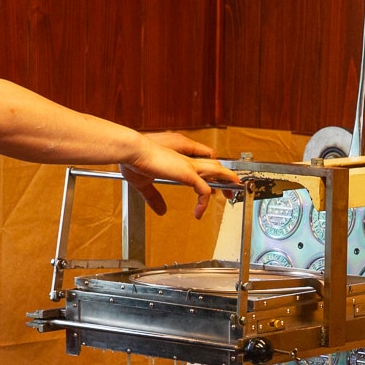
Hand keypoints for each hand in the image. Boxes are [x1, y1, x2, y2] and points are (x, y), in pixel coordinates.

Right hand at [120, 132, 239, 217]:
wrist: (131, 150)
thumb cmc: (134, 161)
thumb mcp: (144, 184)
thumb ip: (153, 197)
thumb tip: (161, 211)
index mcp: (178, 160)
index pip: (201, 165)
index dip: (209, 175)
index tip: (212, 188)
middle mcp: (187, 161)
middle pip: (214, 167)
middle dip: (226, 177)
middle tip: (231, 189)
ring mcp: (189, 166)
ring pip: (217, 172)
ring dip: (227, 182)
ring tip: (233, 193)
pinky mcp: (187, 173)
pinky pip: (204, 190)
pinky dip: (204, 203)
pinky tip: (198, 213)